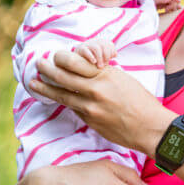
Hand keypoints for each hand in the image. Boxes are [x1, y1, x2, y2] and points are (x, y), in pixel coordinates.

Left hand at [30, 49, 174, 153]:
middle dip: (46, 69)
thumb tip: (88, 71)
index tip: (55, 55)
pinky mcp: (90, 121)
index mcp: (105, 74)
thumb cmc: (142, 102)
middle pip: (62, 76)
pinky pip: (72, 108)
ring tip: (33, 82)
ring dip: (45, 87)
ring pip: (61, 95)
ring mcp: (90, 107)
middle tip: (38, 64)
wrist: (150, 128)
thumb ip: (104, 74)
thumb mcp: (124, 79)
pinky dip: (63, 101)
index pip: (75, 62)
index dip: (61, 58)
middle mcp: (95, 89)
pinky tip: (55, 98)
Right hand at [72, 39, 116, 69]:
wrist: (77, 58)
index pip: (110, 44)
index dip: (111, 52)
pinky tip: (93, 62)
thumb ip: (109, 55)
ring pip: (96, 48)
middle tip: (105, 66)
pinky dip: (91, 56)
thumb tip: (115, 54)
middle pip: (104, 45)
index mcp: (101, 42)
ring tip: (100, 67)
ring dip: (100, 58)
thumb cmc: (93, 58)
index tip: (111, 59)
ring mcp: (87, 44)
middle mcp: (95, 41)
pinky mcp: (80, 48)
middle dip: (106, 56)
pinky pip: (86, 51)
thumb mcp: (102, 56)